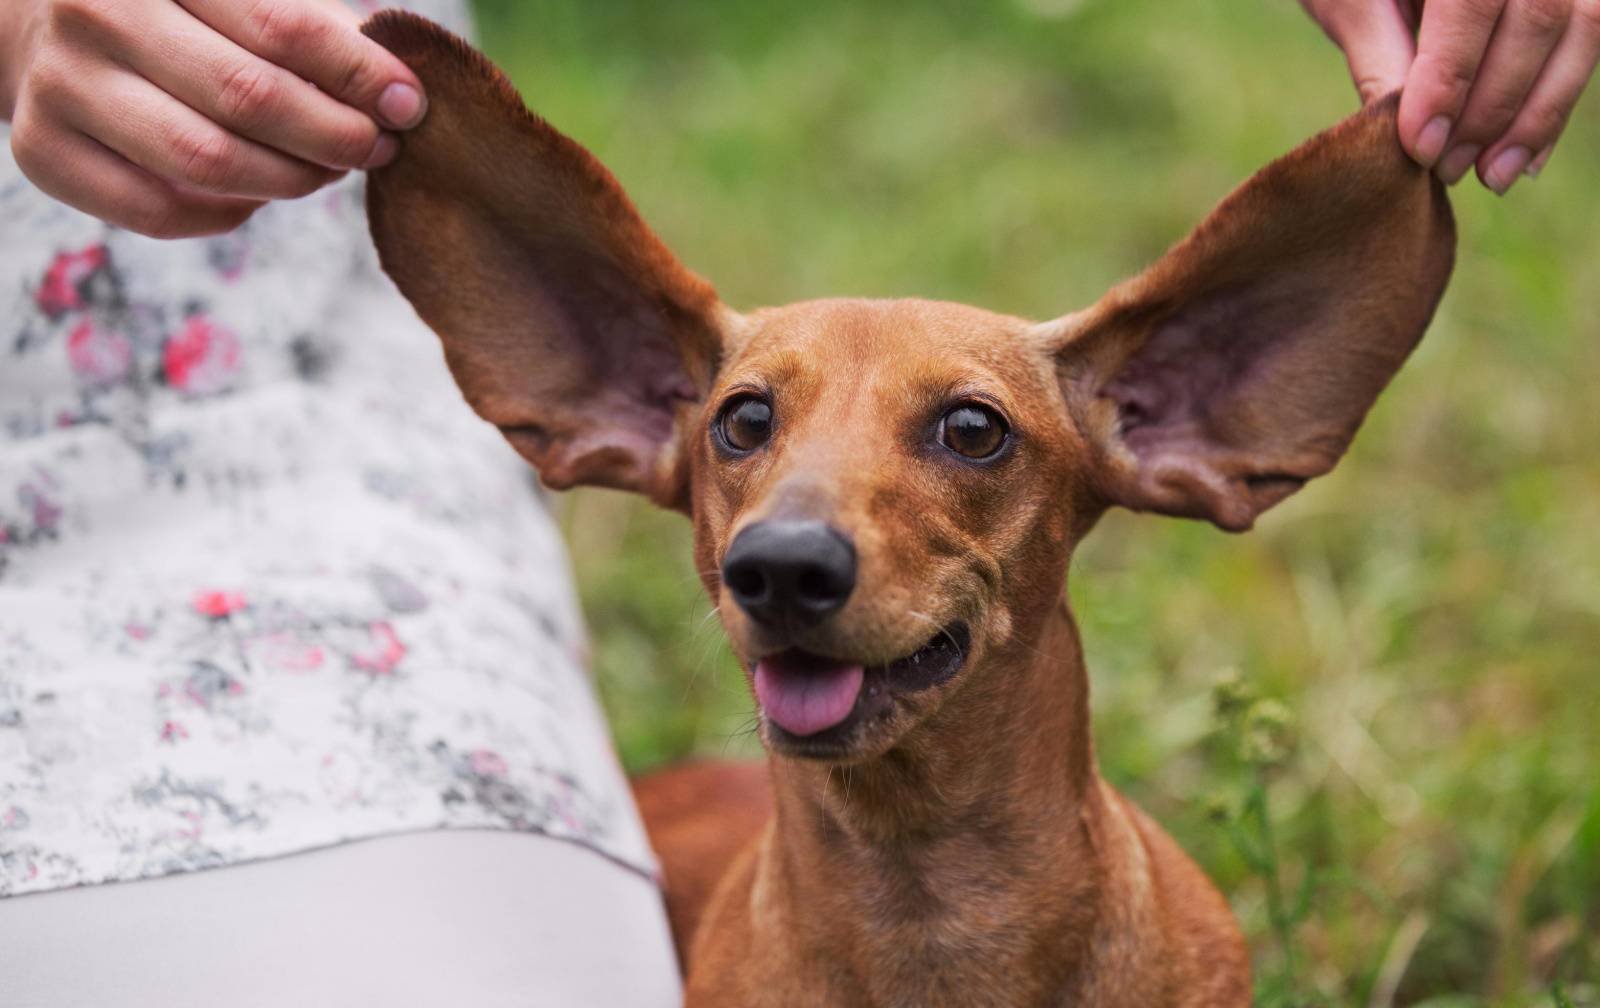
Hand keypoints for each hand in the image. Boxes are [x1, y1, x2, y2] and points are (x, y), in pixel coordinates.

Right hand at [1, 0, 425, 236]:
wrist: (41, 27)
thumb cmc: (174, 11)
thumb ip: (313, 27)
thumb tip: (401, 89)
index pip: (280, 24)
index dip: (357, 72)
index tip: (409, 104)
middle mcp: (96, 12)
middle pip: (249, 96)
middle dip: (334, 132)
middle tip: (377, 147)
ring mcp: (60, 84)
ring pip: (208, 160)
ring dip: (291, 179)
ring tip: (328, 170)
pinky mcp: (43, 153)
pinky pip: (160, 211)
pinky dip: (227, 213)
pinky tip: (255, 195)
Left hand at [1301, 0, 1599, 193]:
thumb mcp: (1351, 3)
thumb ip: (1378, 55)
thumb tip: (1408, 137)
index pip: (1473, 2)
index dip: (1451, 78)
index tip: (1421, 146)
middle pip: (1537, 18)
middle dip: (1493, 107)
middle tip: (1447, 168)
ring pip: (1580, 31)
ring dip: (1537, 115)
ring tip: (1489, 175)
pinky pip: (1586, 40)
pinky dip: (1555, 104)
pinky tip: (1522, 158)